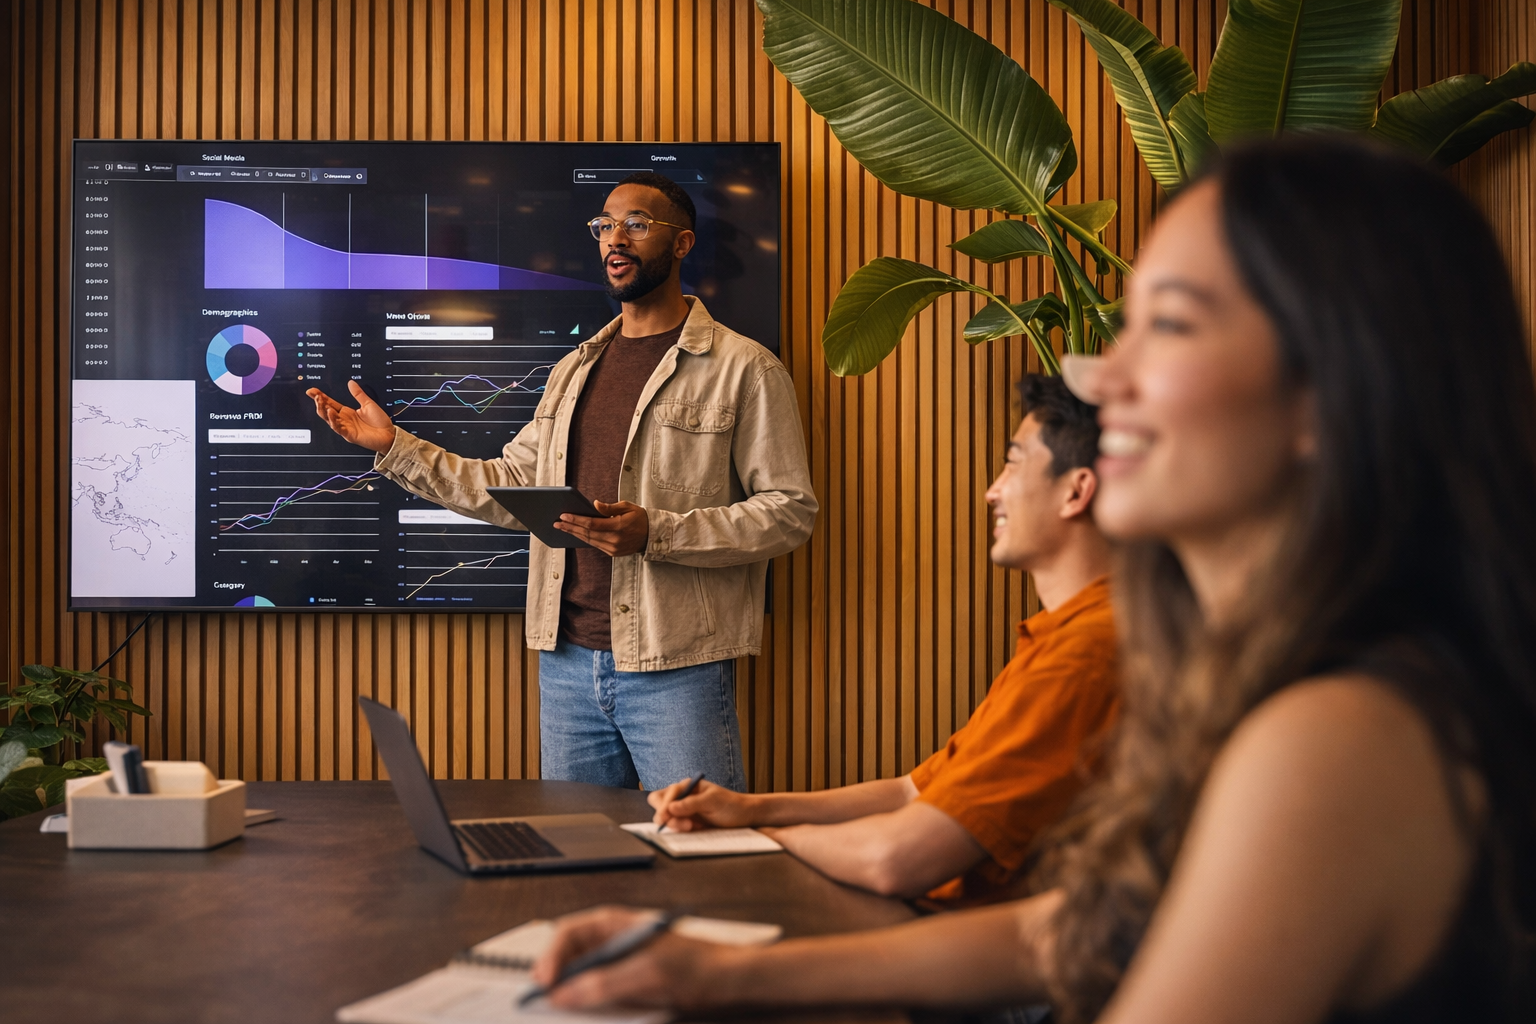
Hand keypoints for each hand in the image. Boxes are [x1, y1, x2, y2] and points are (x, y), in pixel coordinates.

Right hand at [306, 381, 395, 452]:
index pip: (330, 403)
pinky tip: (331, 413)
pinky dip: (334, 421)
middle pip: (326, 411)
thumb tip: (351, 382)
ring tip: (320, 401)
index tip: (312, 390)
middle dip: (319, 402)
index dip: (321, 397)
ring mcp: (346, 428)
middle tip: (314, 394)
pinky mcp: (350, 435)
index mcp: (347, 412)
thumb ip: (358, 394)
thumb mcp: (368, 404)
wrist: (389, 435)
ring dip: (324, 410)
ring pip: (329, 419)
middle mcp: (344, 420)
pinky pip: (338, 428)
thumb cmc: (380, 422)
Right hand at [533, 905, 728, 1010]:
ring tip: (561, 1009)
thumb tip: (566, 993)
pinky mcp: (624, 987)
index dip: (550, 958)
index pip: (567, 934)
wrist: (726, 981)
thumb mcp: (647, 974)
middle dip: (554, 979)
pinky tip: (586, 1014)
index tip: (544, 983)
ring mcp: (616, 965)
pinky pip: (597, 996)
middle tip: (544, 1001)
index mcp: (613, 924)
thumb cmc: (696, 964)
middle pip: (568, 958)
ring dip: (570, 995)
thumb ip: (605, 983)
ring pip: (580, 980)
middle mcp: (610, 942)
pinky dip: (587, 1005)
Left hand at [554, 500, 648, 555]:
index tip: (564, 515)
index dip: (576, 520)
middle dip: (571, 527)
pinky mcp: (613, 553)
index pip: (592, 524)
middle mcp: (615, 540)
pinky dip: (584, 538)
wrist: (653, 535)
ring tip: (562, 527)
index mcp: (619, 526)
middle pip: (588, 533)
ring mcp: (614, 548)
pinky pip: (595, 545)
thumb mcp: (627, 507)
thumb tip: (595, 504)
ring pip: (589, 540)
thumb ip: (610, 507)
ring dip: (575, 534)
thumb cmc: (640, 518)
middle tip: (557, 522)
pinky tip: (575, 533)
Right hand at [647, 778, 757, 830]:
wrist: (743, 816)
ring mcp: (684, 811)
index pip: (666, 794)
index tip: (665, 817)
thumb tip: (671, 807)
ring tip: (692, 827)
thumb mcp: (713, 801)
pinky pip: (676, 827)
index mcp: (687, 786)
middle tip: (680, 825)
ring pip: (666, 818)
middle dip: (665, 815)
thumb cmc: (730, 804)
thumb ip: (692, 803)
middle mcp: (682, 797)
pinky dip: (680, 830)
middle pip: (660, 805)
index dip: (664, 806)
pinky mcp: (688, 823)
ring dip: (674, 824)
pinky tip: (695, 829)